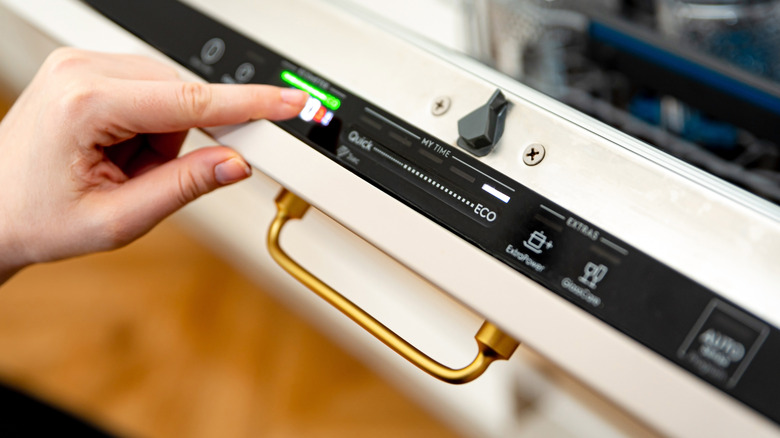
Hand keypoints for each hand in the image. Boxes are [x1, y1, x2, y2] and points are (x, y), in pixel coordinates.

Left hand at [0, 48, 307, 282]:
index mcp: (85, 104)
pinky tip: (115, 150)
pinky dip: (148, 127)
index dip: (249, 105)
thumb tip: (235, 164)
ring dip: (162, 137)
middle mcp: (82, 72)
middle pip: (182, 96)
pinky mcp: (87, 72)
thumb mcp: (117, 219)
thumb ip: (183, 188)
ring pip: (170, 95)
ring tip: (119, 168)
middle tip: (143, 180)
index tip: (289, 102)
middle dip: (180, 143)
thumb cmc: (33, 218)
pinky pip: (150, 92)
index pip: (192, 101)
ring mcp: (82, 67)